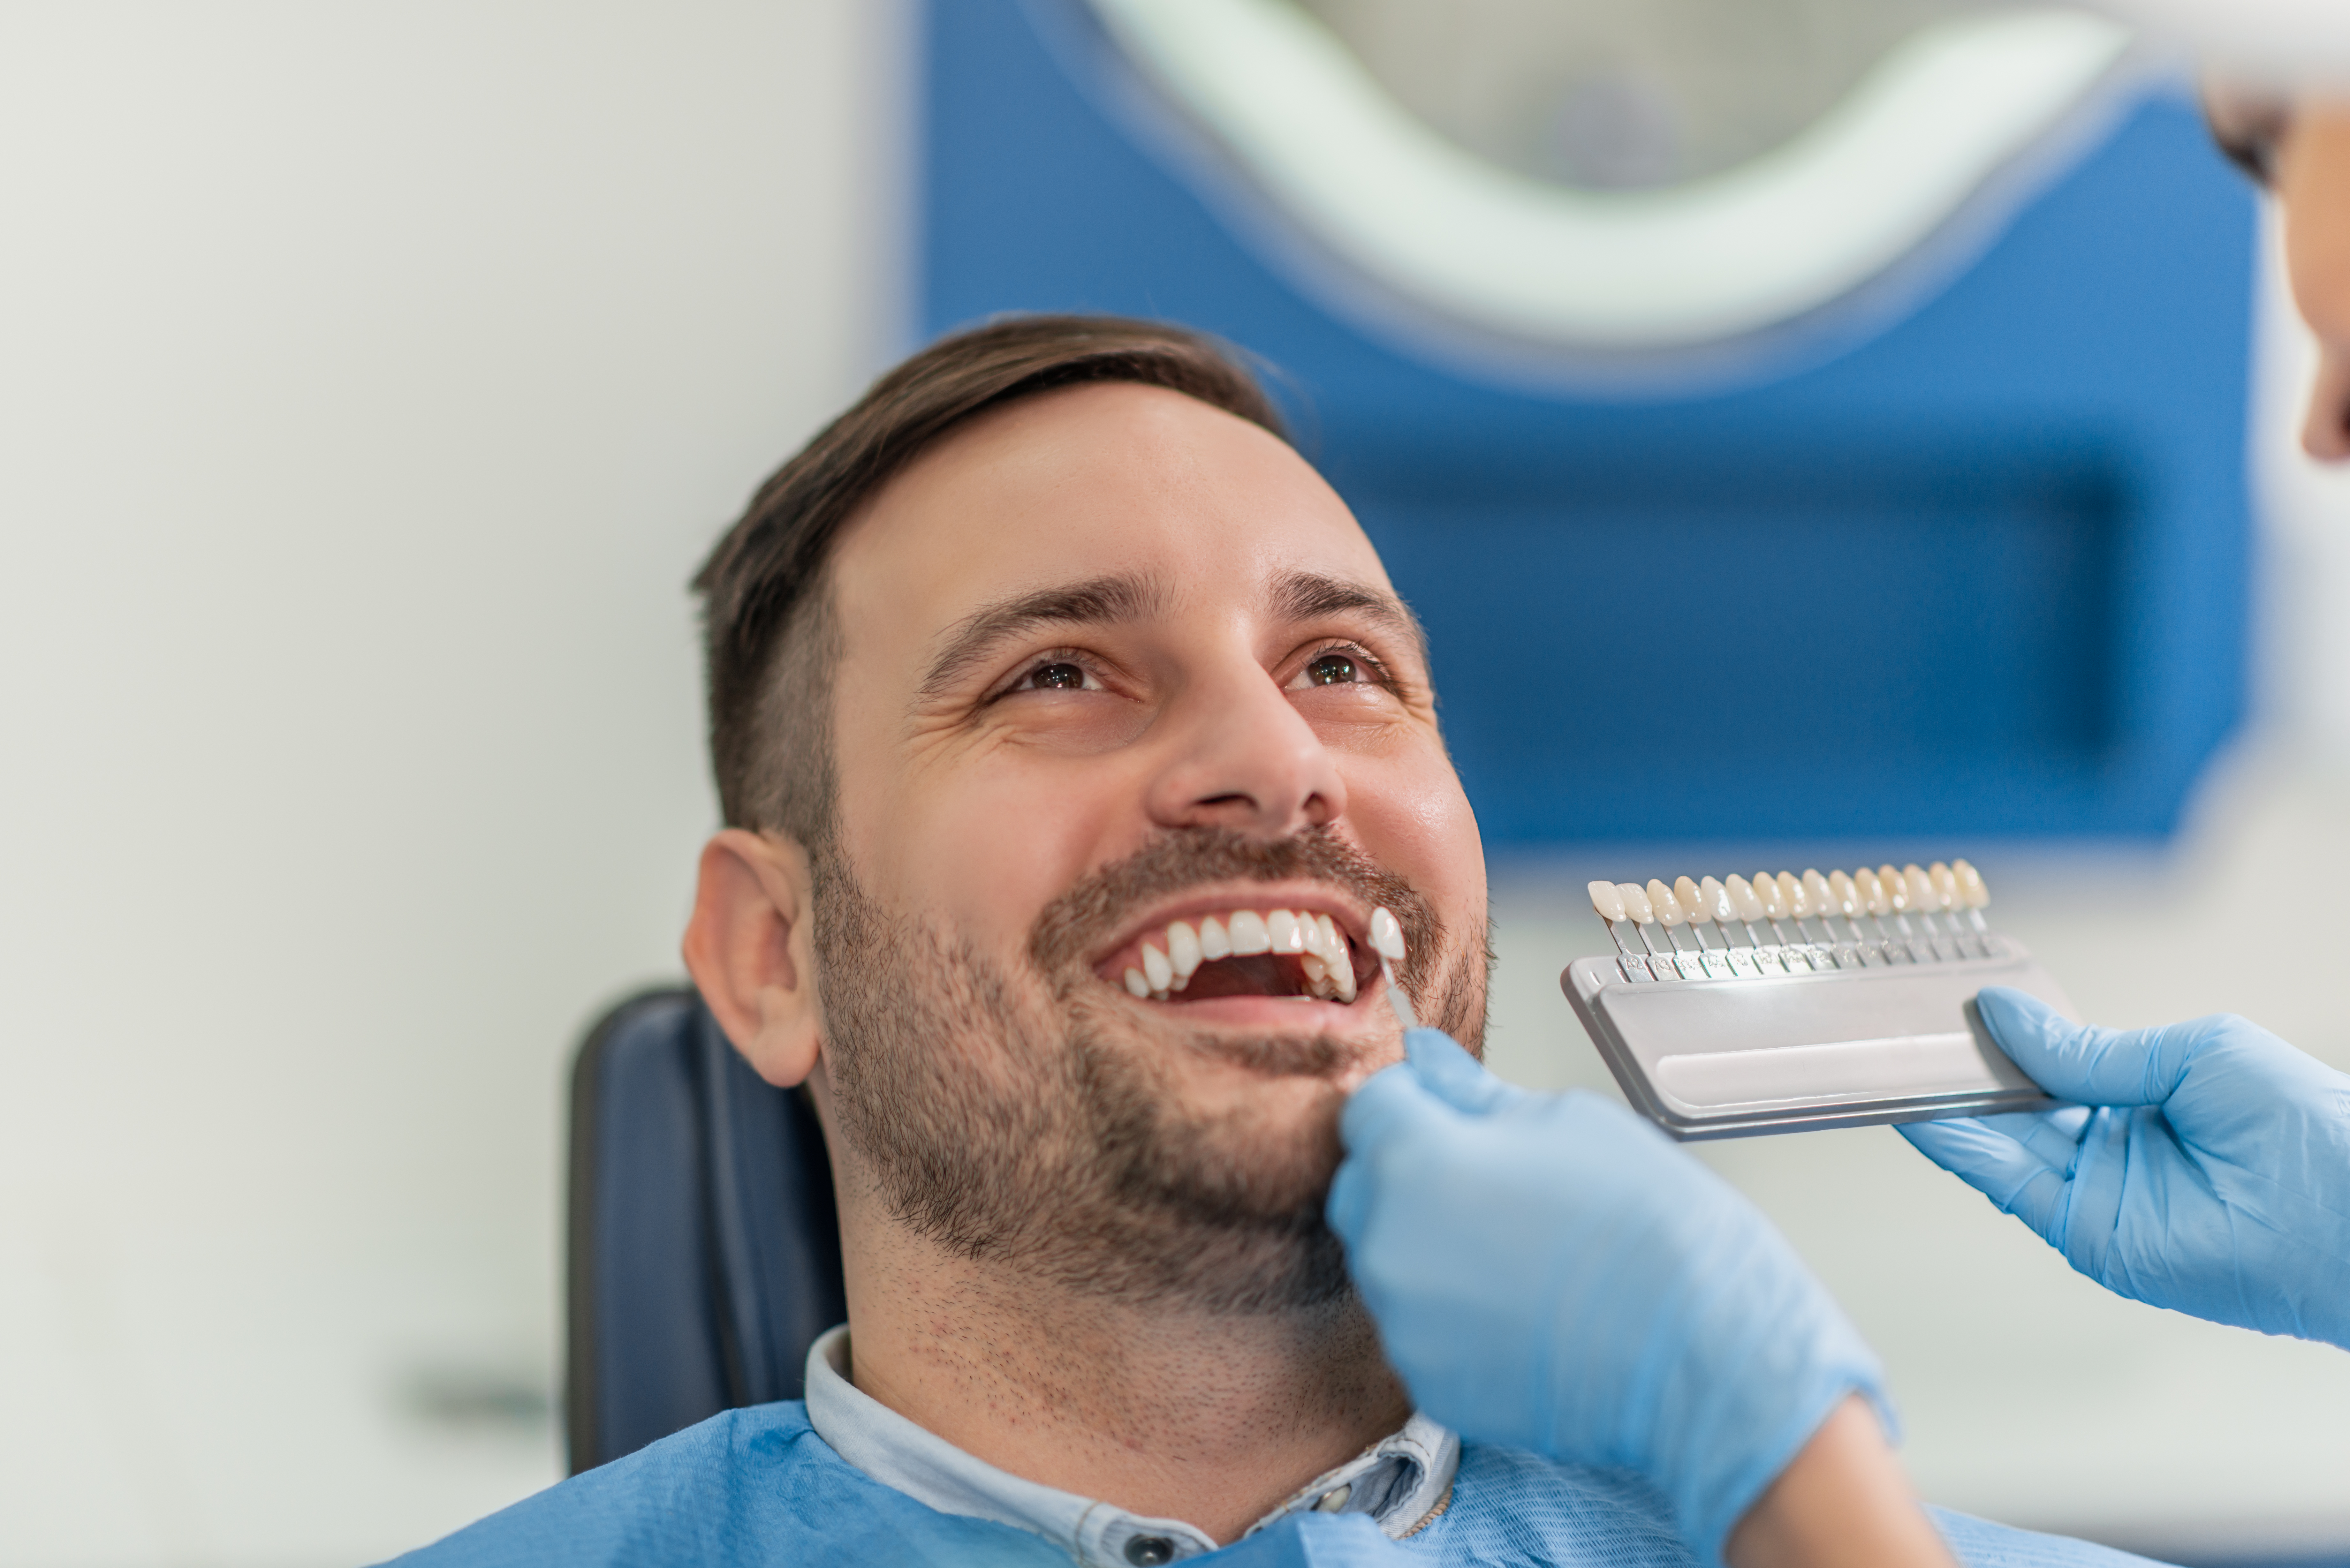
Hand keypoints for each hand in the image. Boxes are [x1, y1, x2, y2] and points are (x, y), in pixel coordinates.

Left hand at [1329, 1030, 1887, 1566]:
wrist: (1703, 1350)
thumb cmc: (1649, 1226)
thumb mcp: (1567, 1122)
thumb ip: (1475, 1094)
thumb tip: (1422, 1057)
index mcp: (1415, 1161)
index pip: (1369, 1109)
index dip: (1414, 1105)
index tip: (1455, 1116)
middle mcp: (1389, 1243)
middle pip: (1364, 1188)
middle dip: (1408, 1175)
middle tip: (1492, 1184)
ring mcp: (1404, 1321)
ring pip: (1390, 1261)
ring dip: (1431, 1246)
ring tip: (1519, 1254)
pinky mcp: (1429, 1381)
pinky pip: (1419, 1327)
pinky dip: (1453, 1314)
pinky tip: (1520, 1309)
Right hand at [1901, 988, 2349, 1347]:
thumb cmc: (2307, 1129)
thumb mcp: (2190, 1055)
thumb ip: (2089, 1050)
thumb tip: (2003, 1015)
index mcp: (2143, 1094)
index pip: (2050, 1064)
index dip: (2000, 1038)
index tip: (1950, 1005)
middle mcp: (2112, 1145)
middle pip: (2014, 1105)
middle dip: (1959, 1070)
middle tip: (1902, 1034)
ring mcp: (2097, 1191)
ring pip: (2001, 1145)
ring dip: (1947, 1108)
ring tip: (1896, 1066)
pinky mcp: (2088, 1234)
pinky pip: (2013, 1187)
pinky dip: (1966, 1150)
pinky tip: (1930, 1114)